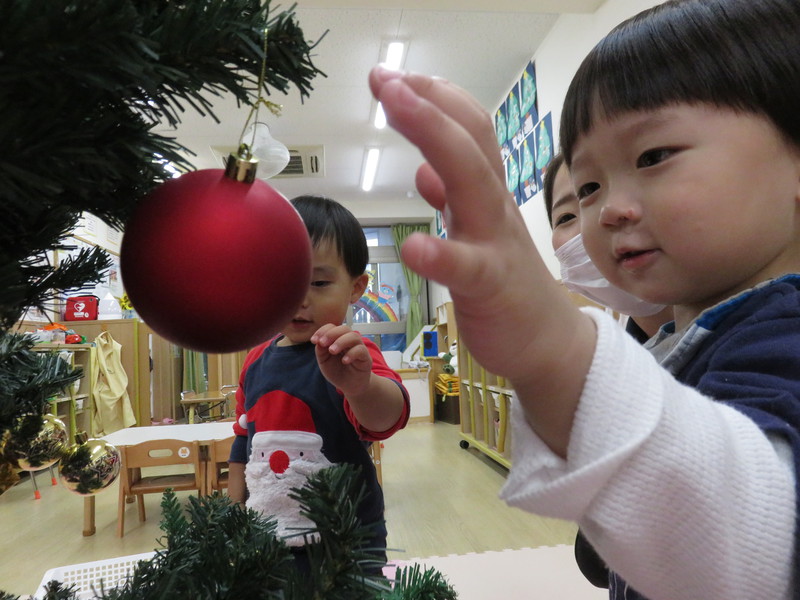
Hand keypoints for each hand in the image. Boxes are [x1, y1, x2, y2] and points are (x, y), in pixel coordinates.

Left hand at [311, 323, 371, 396]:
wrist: (350, 387)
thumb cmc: (337, 372)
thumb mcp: (324, 361)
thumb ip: (321, 350)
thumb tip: (318, 340)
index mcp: (338, 339)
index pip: (332, 327)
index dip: (322, 331)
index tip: (313, 340)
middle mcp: (349, 341)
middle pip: (344, 328)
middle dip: (331, 334)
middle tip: (322, 343)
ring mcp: (359, 348)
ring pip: (354, 336)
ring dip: (341, 341)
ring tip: (332, 351)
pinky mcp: (366, 358)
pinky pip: (361, 350)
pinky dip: (351, 353)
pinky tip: (344, 361)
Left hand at [369, 66, 595, 453]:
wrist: (548, 341)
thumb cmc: (506, 283)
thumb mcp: (476, 232)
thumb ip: (453, 197)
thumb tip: (425, 168)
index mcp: (485, 193)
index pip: (466, 130)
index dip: (433, 98)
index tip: (395, 76)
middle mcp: (493, 207)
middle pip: (468, 142)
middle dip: (426, 102)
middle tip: (385, 76)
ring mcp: (494, 243)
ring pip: (472, 182)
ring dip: (433, 138)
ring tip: (396, 106)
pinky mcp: (491, 287)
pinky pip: (466, 267)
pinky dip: (440, 253)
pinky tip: (413, 246)